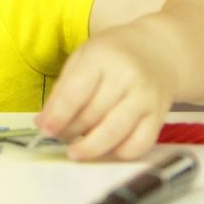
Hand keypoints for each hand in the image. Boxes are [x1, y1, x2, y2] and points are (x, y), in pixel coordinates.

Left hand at [35, 26, 177, 160]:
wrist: (158, 50)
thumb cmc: (113, 55)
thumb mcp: (82, 58)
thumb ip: (62, 89)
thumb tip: (44, 123)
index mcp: (101, 57)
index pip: (75, 93)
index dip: (58, 116)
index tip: (45, 130)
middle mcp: (126, 76)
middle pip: (93, 115)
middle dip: (71, 132)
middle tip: (59, 137)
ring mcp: (146, 96)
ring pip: (115, 132)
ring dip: (91, 148)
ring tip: (76, 152)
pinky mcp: (160, 114)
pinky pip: (140, 143)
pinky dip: (120, 153)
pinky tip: (106, 149)